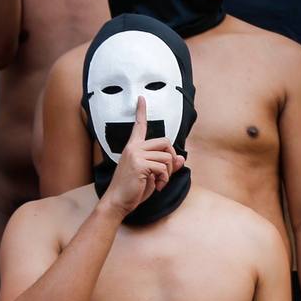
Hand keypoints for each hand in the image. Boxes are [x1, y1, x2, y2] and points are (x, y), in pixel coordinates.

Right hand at [100, 98, 185, 218]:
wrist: (118, 202)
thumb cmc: (134, 189)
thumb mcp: (154, 175)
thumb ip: (167, 165)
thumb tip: (182, 158)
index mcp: (133, 147)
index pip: (139, 126)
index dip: (141, 111)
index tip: (141, 98)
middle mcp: (133, 148)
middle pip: (165, 141)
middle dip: (172, 157)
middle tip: (166, 172)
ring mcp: (135, 154)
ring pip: (167, 156)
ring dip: (168, 172)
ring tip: (159, 182)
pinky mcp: (139, 164)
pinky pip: (164, 167)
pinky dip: (165, 178)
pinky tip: (158, 186)